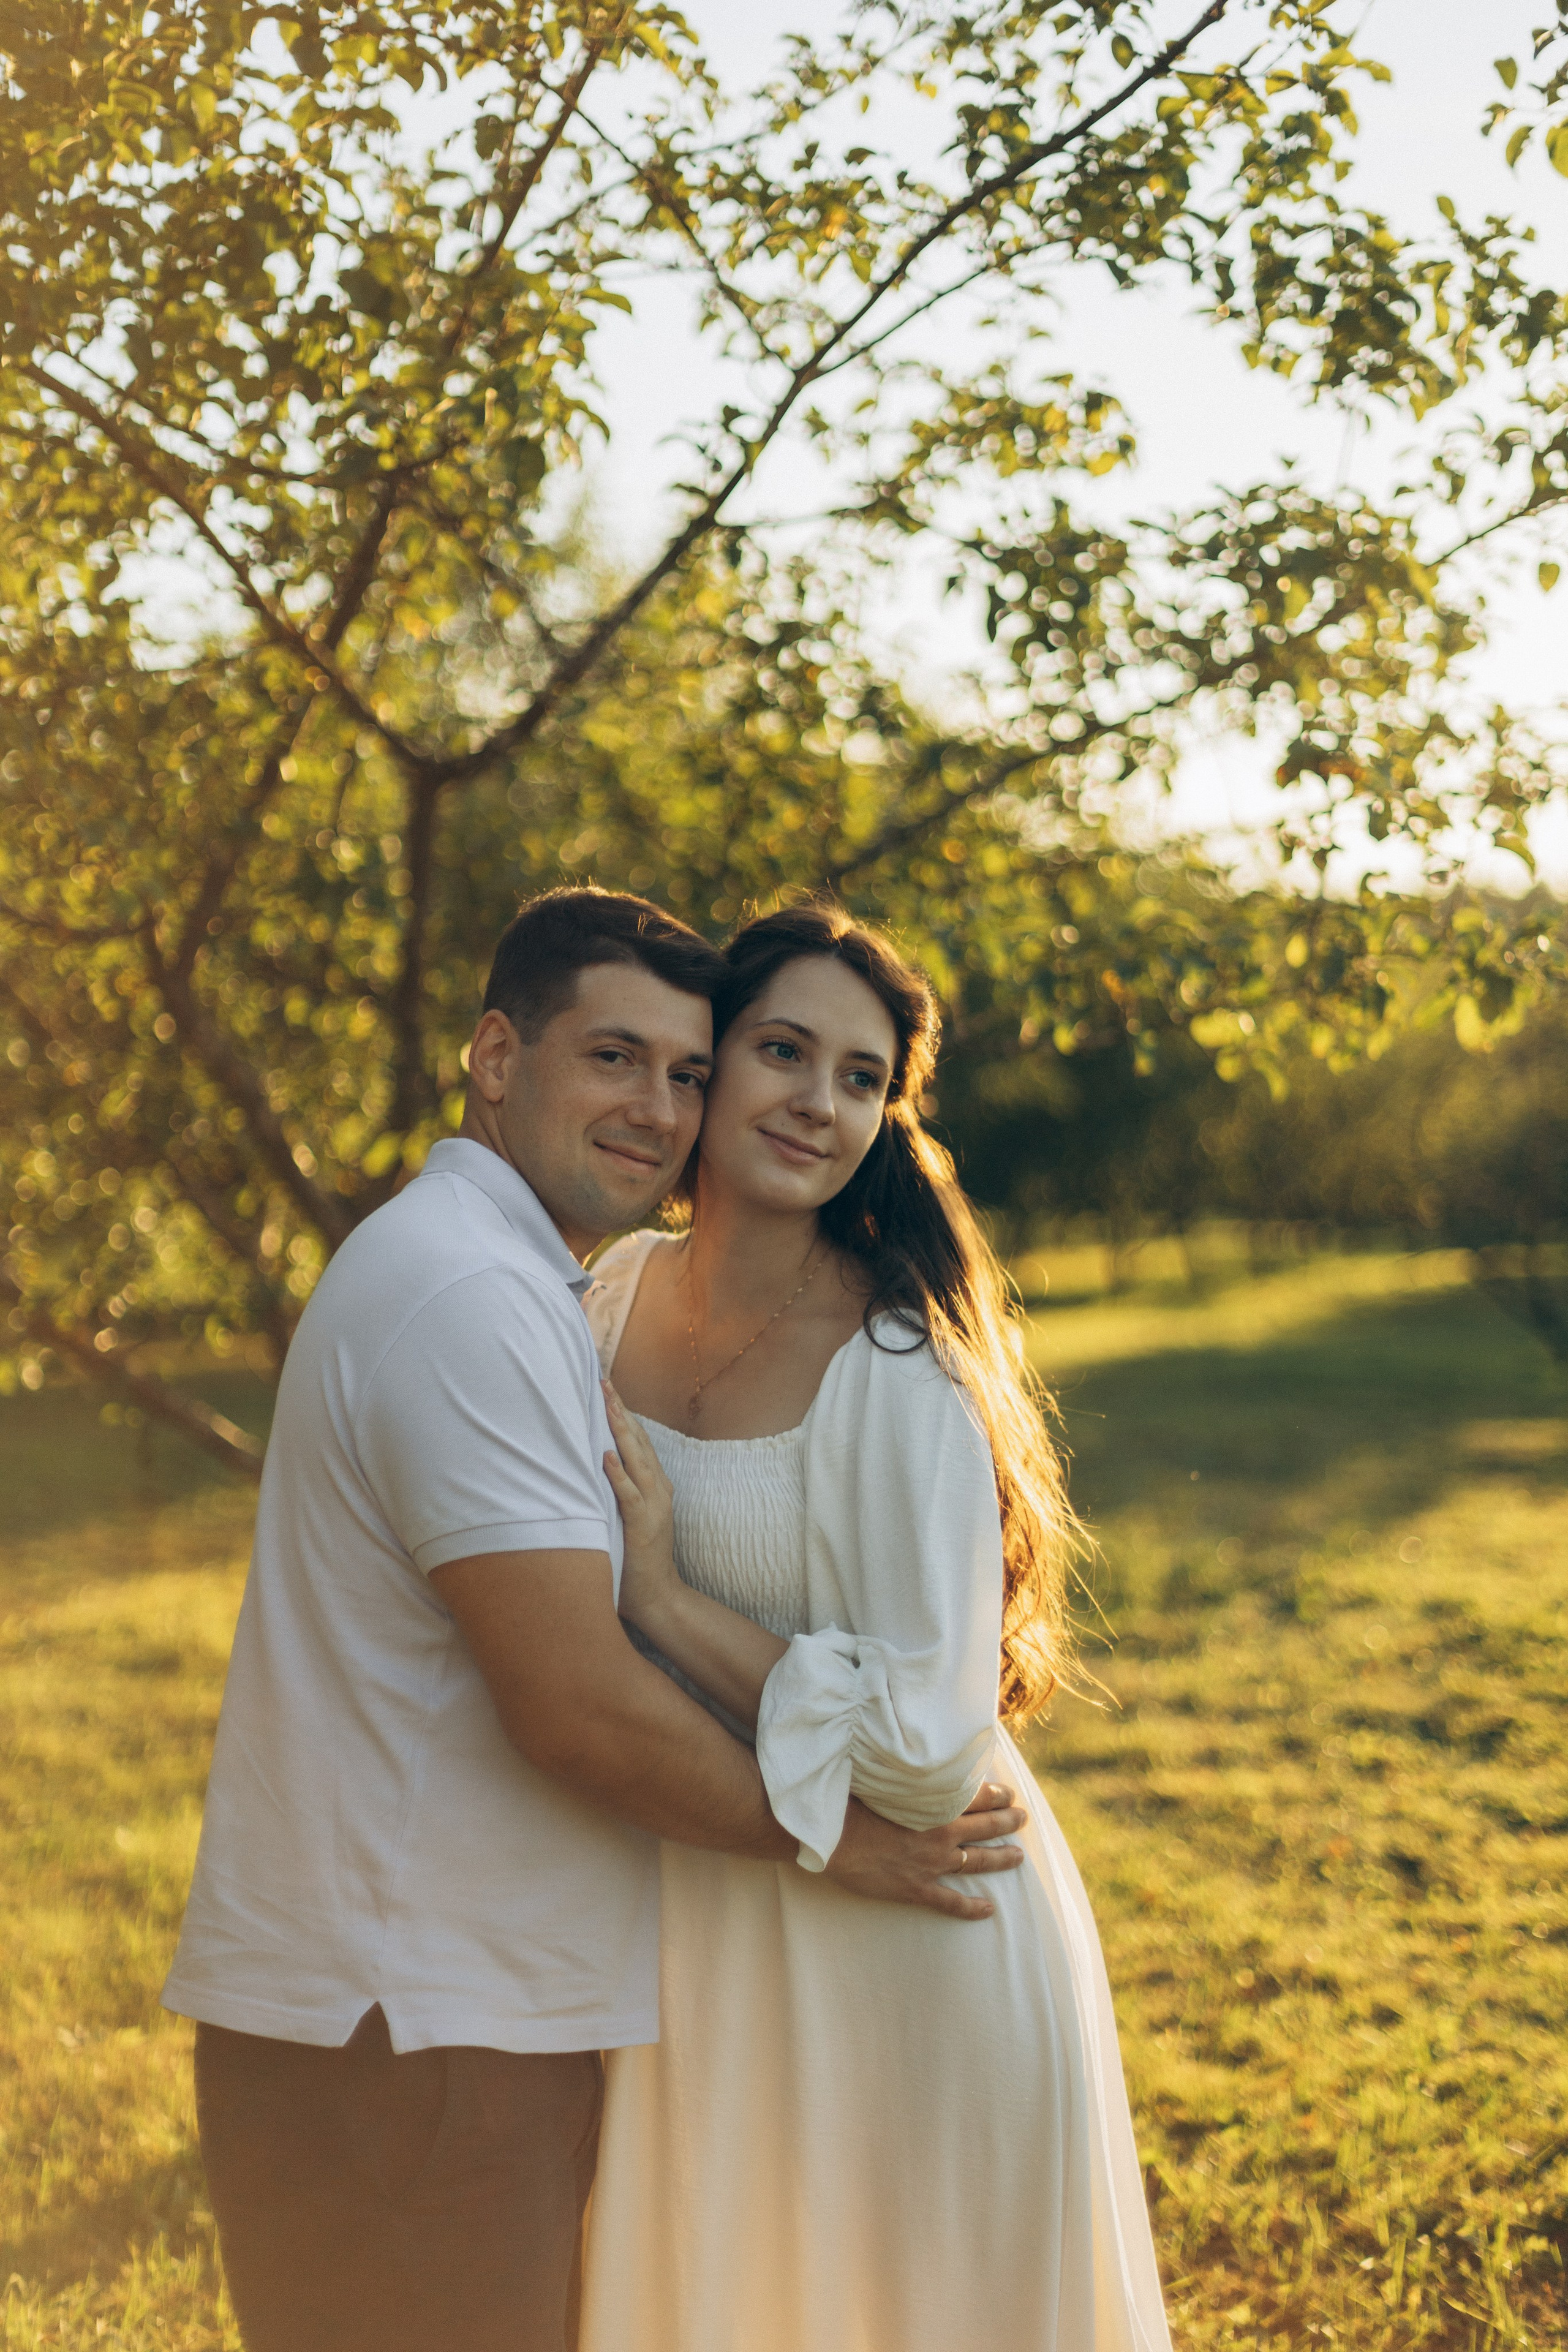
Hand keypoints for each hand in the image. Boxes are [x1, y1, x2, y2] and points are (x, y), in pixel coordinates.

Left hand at [602, 1381, 680, 1634]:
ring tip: (607, 1405)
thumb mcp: (628, 1517)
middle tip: (604, 1382)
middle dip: (621, 1411)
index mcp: (655, 1486)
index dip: (624, 1414)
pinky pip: (629, 1496)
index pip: (639, 1441)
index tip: (607, 1388)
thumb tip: (590, 1466)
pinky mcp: (642, 1527)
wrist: (657, 1596)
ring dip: (621, 1431)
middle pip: (639, 1442)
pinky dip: (619, 1475)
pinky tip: (606, 1455)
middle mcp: (658, 1490)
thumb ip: (617, 1492)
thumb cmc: (634, 1558)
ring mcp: (653, 1508)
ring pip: (638, 1461)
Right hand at [823, 1783, 1027, 1920]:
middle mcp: (940, 1834)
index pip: (977, 1796)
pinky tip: (989, 1909)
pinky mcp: (917, 1889)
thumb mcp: (884, 1776)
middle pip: (985, 1827)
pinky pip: (951, 1902)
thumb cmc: (852, 1801)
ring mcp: (931, 1864)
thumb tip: (913, 1755)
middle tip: (1023, 1818)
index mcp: (934, 1804)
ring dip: (1001, 1858)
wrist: (832, 1838)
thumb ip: (907, 1772)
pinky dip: (972, 1907)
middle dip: (1007, 1822)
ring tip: (1018, 1856)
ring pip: (977, 1862)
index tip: (1009, 1793)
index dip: (997, 1795)